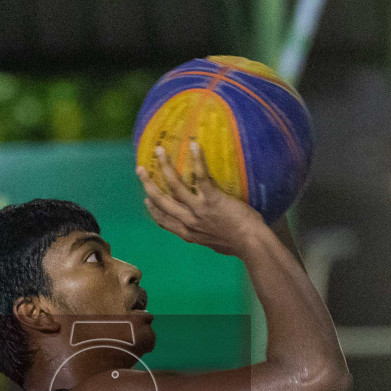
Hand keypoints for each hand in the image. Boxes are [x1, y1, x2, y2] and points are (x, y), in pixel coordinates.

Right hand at [137, 142, 266, 256]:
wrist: (250, 243)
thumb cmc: (237, 244)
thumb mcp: (214, 244)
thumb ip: (206, 235)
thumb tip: (208, 230)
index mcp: (188, 233)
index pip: (164, 221)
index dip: (153, 209)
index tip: (147, 199)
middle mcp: (189, 221)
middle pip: (162, 201)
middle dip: (148, 184)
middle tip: (141, 170)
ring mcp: (199, 210)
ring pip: (175, 186)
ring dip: (164, 166)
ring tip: (159, 150)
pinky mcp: (212, 199)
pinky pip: (201, 176)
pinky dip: (197, 160)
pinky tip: (194, 145)